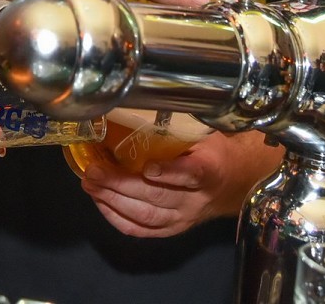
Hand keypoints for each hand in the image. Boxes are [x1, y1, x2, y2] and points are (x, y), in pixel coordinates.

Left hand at [80, 130, 279, 237]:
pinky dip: (117, 217)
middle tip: (95, 171)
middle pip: (158, 197)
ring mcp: (183, 217)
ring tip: (91, 184)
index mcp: (209, 170)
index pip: (192, 174)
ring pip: (146, 215)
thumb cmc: (212, 151)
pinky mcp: (172, 228)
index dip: (170, 173)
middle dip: (122, 185)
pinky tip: (100, 201)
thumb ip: (180, 125)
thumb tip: (144, 95)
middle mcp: (196, 199)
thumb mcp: (204, 133)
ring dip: (113, 200)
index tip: (149, 167)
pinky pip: (142, 229)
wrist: (233, 183)